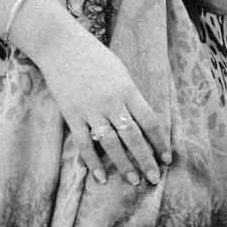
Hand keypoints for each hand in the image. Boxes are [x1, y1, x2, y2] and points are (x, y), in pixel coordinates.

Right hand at [29, 26, 168, 185]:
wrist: (60, 45)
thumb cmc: (93, 56)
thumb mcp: (120, 72)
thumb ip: (130, 96)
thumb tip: (142, 121)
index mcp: (127, 90)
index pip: (150, 122)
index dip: (160, 142)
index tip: (167, 158)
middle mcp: (111, 102)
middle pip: (133, 137)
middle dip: (146, 160)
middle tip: (154, 179)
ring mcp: (90, 110)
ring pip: (111, 143)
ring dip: (123, 164)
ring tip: (133, 181)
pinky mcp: (71, 114)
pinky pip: (83, 143)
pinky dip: (92, 161)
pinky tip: (100, 176)